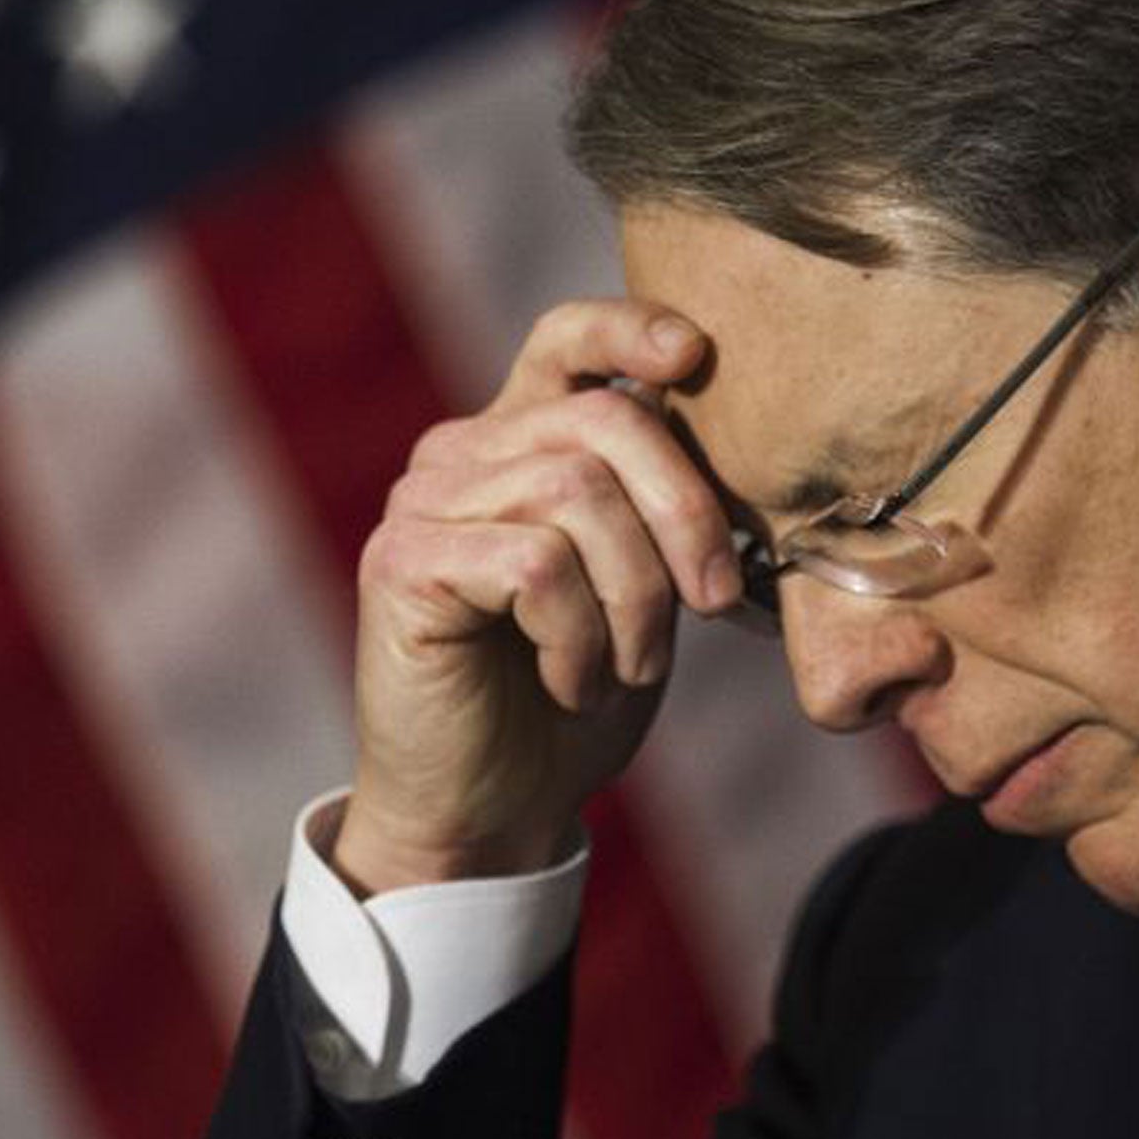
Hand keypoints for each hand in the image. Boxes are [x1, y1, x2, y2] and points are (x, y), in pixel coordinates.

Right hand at [332, 300, 741, 892]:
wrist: (491, 811)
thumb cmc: (576, 696)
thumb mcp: (641, 587)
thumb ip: (659, 508)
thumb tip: (735, 442)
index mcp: (521, 441)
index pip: (568, 338)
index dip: (631, 327)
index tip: (696, 354)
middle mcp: (462, 452)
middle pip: (604, 420)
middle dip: (685, 513)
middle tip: (715, 603)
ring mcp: (423, 501)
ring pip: (576, 494)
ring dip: (634, 599)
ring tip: (627, 667)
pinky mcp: (402, 562)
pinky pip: (535, 564)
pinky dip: (580, 636)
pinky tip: (572, 684)